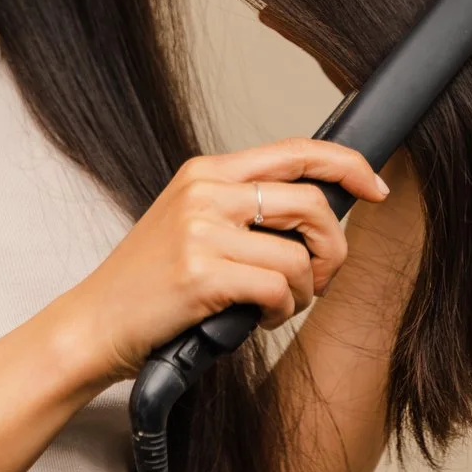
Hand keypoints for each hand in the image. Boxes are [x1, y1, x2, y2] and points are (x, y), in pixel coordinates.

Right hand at [57, 138, 389, 387]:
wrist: (95, 321)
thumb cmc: (150, 281)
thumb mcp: (193, 224)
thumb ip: (245, 208)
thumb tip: (321, 212)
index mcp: (204, 172)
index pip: (294, 150)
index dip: (346, 163)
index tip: (375, 186)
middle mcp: (204, 192)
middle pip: (311, 203)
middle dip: (333, 248)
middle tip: (318, 278)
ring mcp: (200, 230)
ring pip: (299, 255)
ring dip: (302, 291)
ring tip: (276, 304)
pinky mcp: (200, 273)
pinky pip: (278, 289)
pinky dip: (281, 311)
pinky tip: (258, 318)